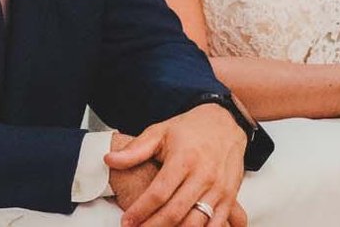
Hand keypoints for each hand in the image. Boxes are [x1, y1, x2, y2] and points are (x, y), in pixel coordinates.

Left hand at [103, 104, 246, 226]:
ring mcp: (219, 189)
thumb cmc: (189, 129)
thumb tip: (109, 160)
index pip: (158, 193)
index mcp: (184, 159)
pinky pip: (216, 224)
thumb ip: (135, 150)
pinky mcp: (230, 197)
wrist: (226, 123)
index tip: (126, 221)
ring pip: (196, 223)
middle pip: (175, 212)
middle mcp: (203, 176)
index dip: (140, 210)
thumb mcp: (160, 132)